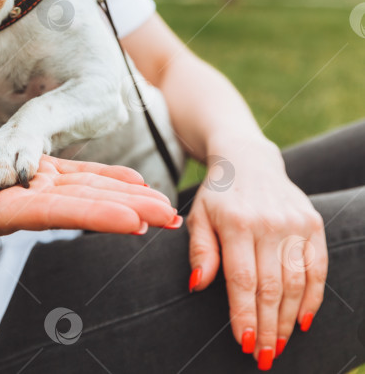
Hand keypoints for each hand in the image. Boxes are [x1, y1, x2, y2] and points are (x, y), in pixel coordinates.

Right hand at [0, 146, 180, 286]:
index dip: (94, 215)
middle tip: (173, 216)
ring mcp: (31, 187)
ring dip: (126, 194)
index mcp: (4, 213)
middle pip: (84, 204)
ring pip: (86, 189)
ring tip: (165, 202)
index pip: (56, 214)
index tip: (134, 221)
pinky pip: (74, 174)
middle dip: (128, 209)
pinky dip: (103, 175)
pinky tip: (133, 180)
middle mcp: (26, 203)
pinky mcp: (30, 172)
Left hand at [187, 137, 327, 367]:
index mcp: (237, 223)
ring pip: (297, 283)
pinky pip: (317, 268)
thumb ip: (200, 251)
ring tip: (278, 345)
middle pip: (272, 287)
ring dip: (288, 320)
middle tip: (262, 356)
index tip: (243, 342)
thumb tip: (197, 285)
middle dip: (267, 327)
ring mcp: (295, 224)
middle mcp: (269, 224)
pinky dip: (312, 298)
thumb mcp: (198, 217)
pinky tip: (302, 321)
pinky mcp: (313, 224)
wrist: (248, 160)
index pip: (243, 279)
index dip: (244, 314)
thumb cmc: (218, 195)